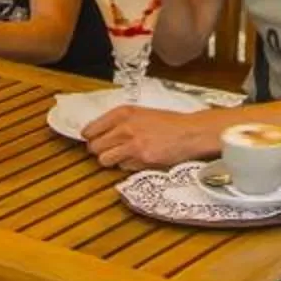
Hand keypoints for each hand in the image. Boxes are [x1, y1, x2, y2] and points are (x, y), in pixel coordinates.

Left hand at [81, 99, 225, 170]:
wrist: (190, 132)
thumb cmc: (168, 123)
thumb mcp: (141, 113)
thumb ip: (120, 121)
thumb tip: (99, 132)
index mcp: (123, 112)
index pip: (90, 129)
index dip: (90, 137)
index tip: (92, 140)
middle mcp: (124, 127)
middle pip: (93, 147)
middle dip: (99, 150)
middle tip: (108, 150)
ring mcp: (132, 144)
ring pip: (104, 160)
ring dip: (111, 160)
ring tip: (123, 156)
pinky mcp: (141, 159)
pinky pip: (123, 167)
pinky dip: (128, 165)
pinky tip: (139, 158)